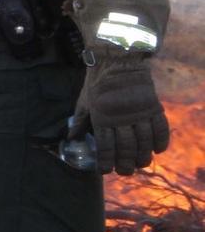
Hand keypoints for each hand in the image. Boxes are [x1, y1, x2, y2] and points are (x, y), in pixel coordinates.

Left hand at [71, 58, 168, 174]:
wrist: (117, 59)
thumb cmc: (98, 82)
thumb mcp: (84, 101)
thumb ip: (79, 121)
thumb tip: (71, 139)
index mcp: (101, 118)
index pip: (105, 147)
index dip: (106, 162)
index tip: (105, 170)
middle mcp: (120, 118)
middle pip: (126, 149)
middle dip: (125, 164)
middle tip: (125, 171)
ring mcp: (138, 112)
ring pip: (144, 142)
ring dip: (143, 157)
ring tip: (140, 164)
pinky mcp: (152, 106)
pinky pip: (160, 128)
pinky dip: (161, 141)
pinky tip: (158, 150)